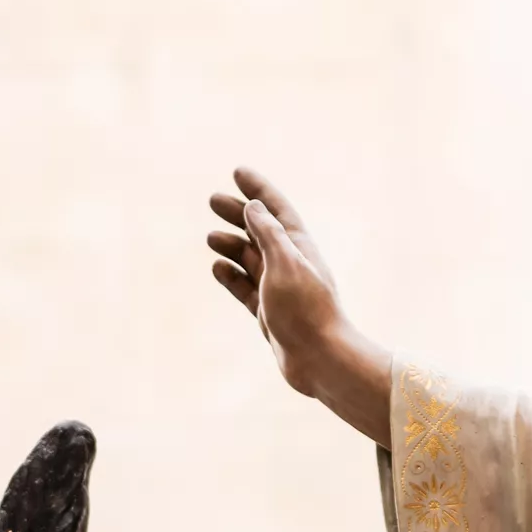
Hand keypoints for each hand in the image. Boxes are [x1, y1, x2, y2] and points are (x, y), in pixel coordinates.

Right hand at [208, 168, 389, 444]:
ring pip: (250, 259)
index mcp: (299, 247)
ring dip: (232, 244)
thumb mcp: (284, 264)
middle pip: (260, 230)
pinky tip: (217, 268)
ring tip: (211, 236)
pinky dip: (231, 276)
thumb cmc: (306, 310)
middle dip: (239, 213)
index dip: (259, 188)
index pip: (276, 209)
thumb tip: (256, 208)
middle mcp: (290, 264)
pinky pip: (246, 288)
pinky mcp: (269, 312)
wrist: (320, 360)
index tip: (238, 171)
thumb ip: (269, 233)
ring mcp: (279, 288)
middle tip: (213, 200)